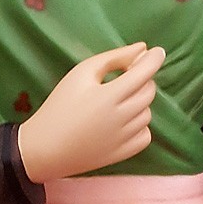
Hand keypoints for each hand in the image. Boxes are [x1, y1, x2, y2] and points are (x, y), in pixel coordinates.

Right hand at [17, 42, 164, 181]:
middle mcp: (120, 119)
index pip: (143, 73)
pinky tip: (123, 121)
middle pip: (148, 92)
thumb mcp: (81, 73)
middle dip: (143, 80)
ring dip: (139, 102)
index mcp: (108, 96)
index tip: (157, 51)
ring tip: (118, 100)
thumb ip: (114, 58)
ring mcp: (123, 139)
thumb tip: (142, 48)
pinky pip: (145, 136)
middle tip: (127, 76)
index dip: (154, 59)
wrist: (45, 147)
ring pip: (148, 114)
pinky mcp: (122, 155)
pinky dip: (139, 125)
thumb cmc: (60, 104)